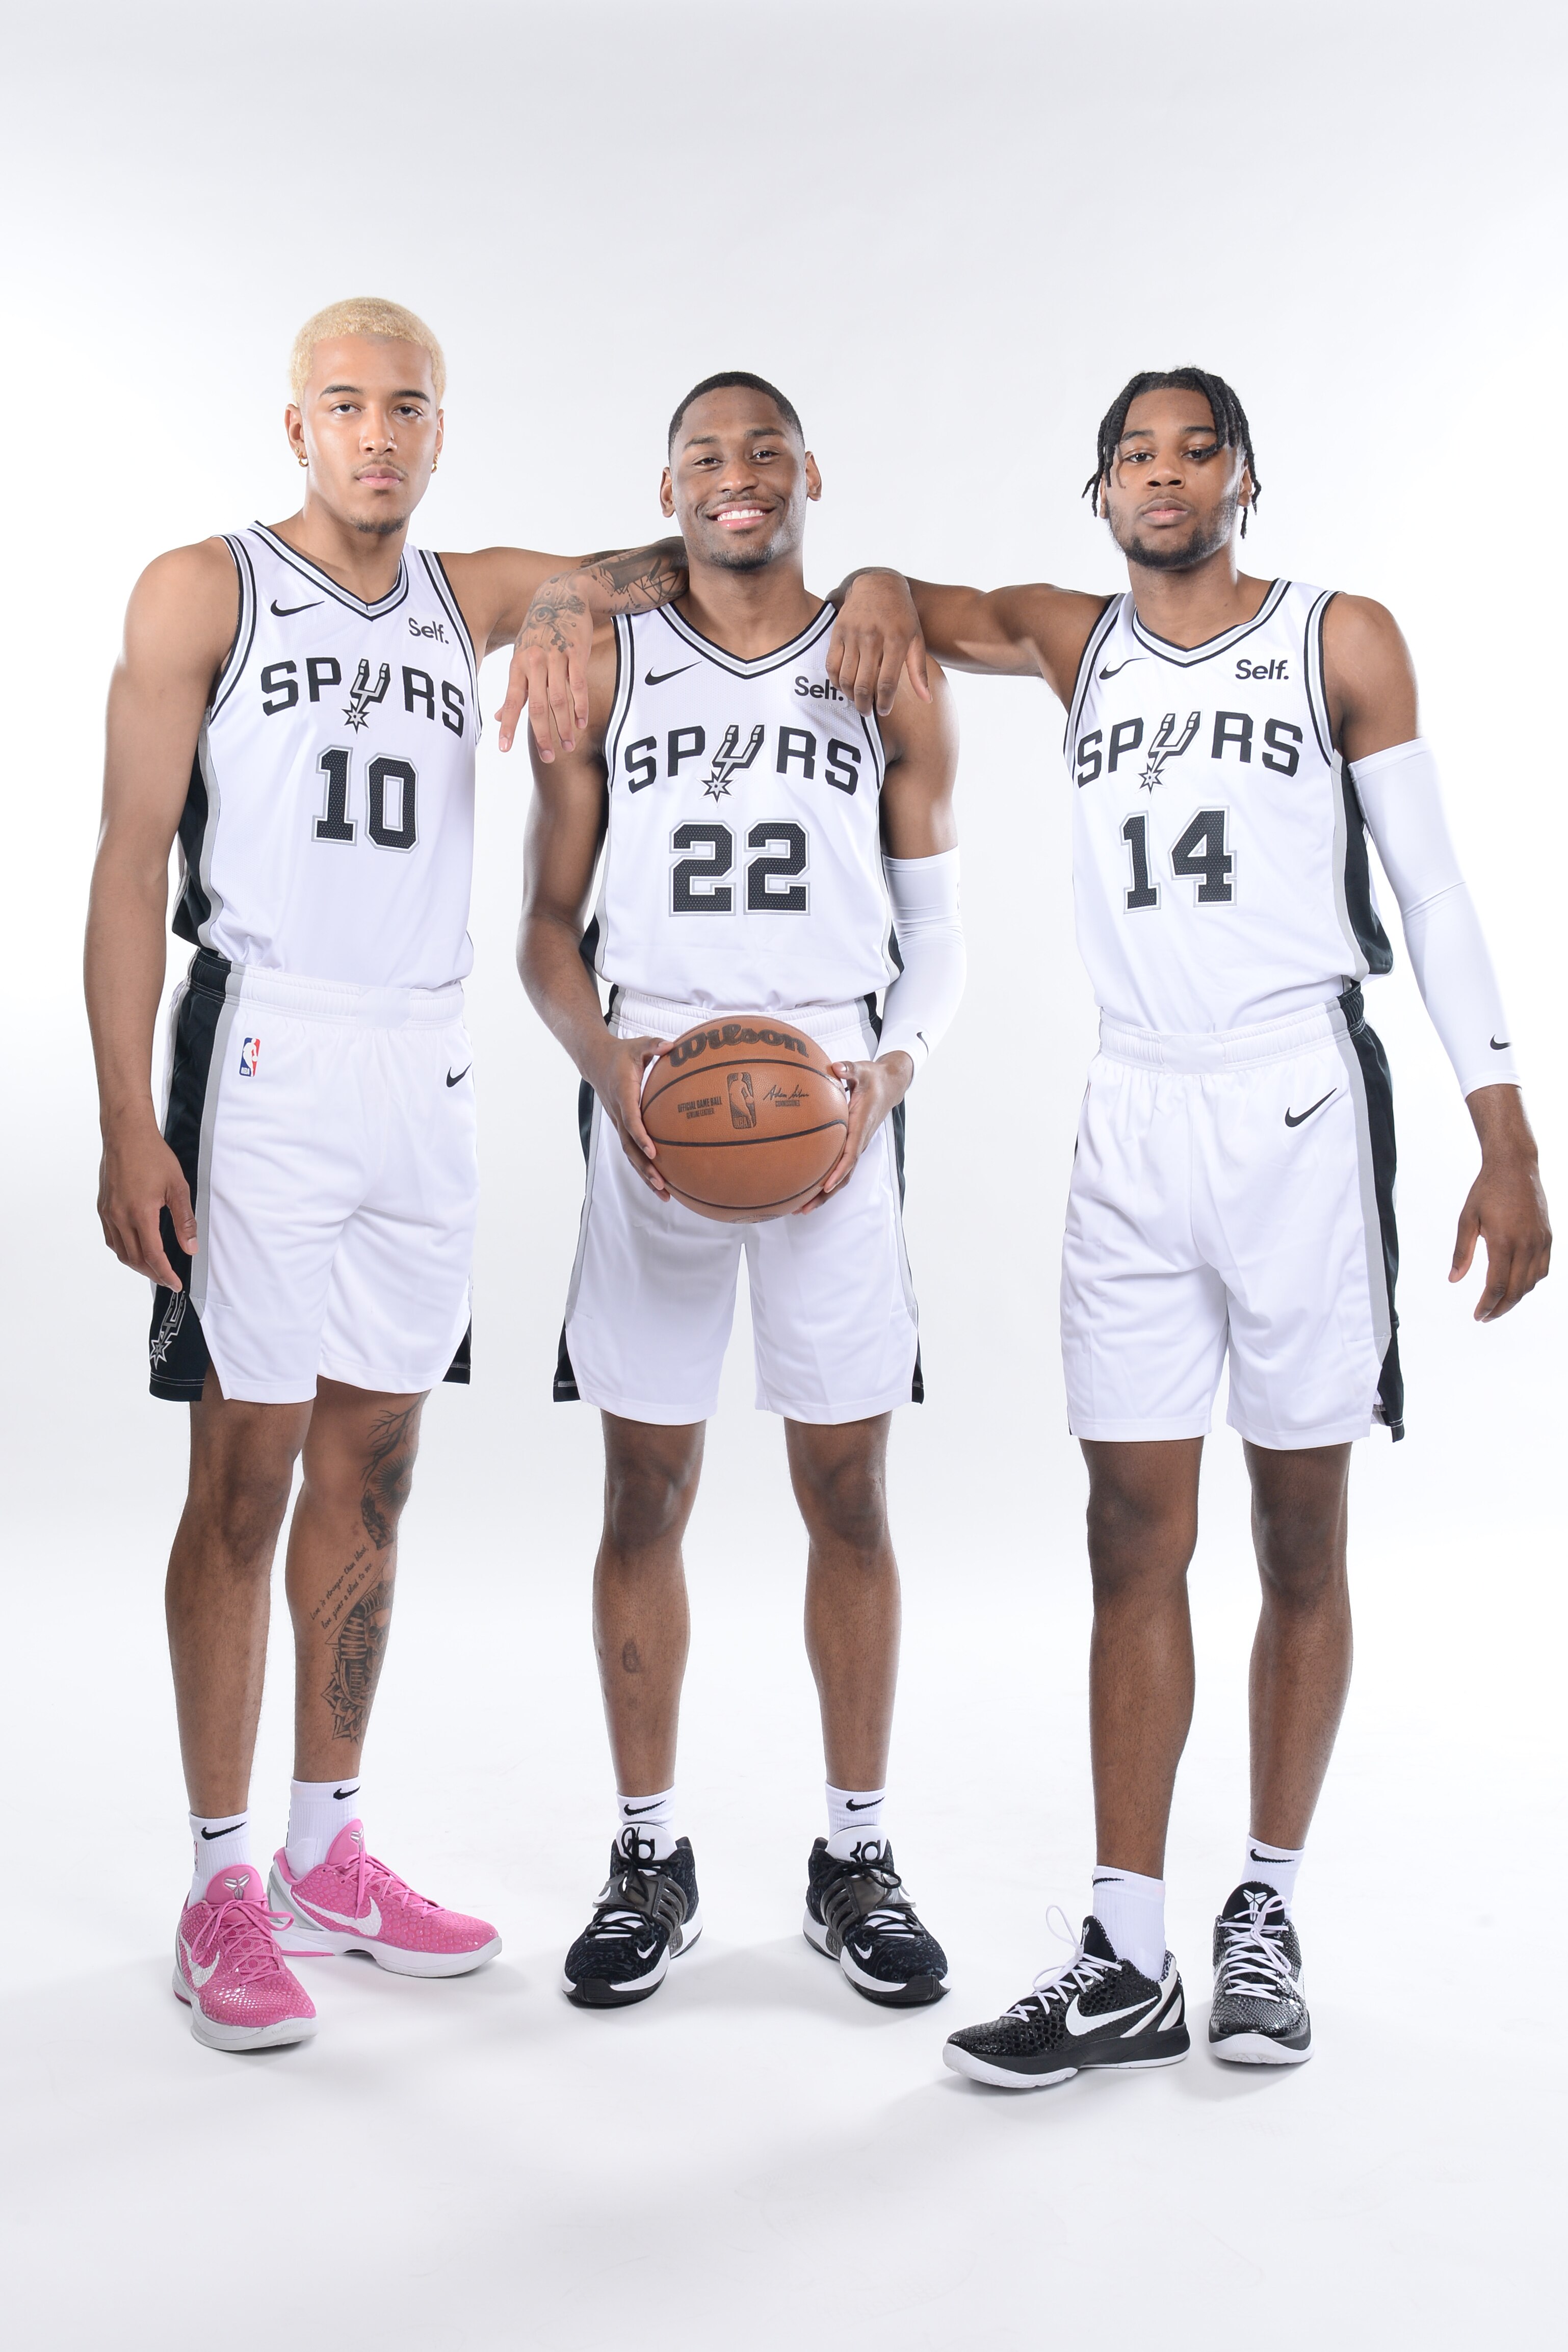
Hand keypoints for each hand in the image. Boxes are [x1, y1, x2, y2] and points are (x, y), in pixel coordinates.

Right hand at [98, 1118, 195, 1287]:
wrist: (126, 1134)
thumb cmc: (152, 1156)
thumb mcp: (178, 1187)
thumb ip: (185, 1220)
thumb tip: (190, 1247)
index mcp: (140, 1213)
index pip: (152, 1256)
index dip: (165, 1274)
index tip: (176, 1283)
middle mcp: (119, 1216)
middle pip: (135, 1259)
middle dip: (153, 1274)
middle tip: (168, 1279)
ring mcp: (108, 1212)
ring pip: (120, 1251)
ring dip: (137, 1265)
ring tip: (154, 1269)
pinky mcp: (103, 1207)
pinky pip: (111, 1238)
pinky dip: (124, 1250)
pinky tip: (135, 1249)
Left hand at [495, 574, 593, 759]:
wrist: (562, 597)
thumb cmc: (538, 633)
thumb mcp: (520, 656)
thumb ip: (514, 689)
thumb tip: (499, 717)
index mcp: (518, 665)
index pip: (512, 700)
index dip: (509, 725)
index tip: (505, 748)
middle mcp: (534, 662)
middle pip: (536, 705)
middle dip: (541, 734)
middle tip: (547, 757)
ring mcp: (556, 657)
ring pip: (559, 699)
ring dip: (563, 726)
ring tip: (566, 746)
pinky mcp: (576, 653)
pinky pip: (578, 686)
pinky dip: (580, 707)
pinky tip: (580, 723)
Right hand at [589, 1033, 671, 1198]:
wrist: (595, 1061)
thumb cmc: (622, 1053)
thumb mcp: (638, 1045)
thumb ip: (654, 1045)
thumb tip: (673, 1046)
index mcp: (623, 1095)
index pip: (631, 1120)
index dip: (641, 1136)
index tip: (654, 1153)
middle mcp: (619, 1113)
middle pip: (630, 1147)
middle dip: (645, 1168)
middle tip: (662, 1184)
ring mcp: (618, 1122)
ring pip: (630, 1154)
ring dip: (645, 1175)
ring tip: (665, 1194)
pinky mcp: (621, 1127)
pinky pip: (632, 1150)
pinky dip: (644, 1167)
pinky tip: (661, 1182)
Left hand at [796, 1051, 912, 1213]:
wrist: (890, 1086)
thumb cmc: (874, 1078)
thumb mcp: (863, 1069)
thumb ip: (849, 1069)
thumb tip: (836, 1067)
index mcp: (861, 1126)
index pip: (851, 1154)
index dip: (839, 1171)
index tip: (826, 1185)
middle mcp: (859, 1141)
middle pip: (843, 1175)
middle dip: (824, 1194)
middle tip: (803, 1208)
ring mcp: (856, 1145)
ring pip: (841, 1176)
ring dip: (822, 1194)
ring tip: (799, 1208)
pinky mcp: (851, 1145)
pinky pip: (838, 1168)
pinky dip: (824, 1181)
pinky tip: (805, 1187)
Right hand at [826, 571, 930, 717]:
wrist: (878, 584)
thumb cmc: (901, 615)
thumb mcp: (916, 638)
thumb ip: (919, 670)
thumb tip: (927, 700)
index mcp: (896, 640)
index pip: (887, 682)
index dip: (884, 702)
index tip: (884, 711)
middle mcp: (873, 637)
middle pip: (864, 684)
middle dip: (864, 705)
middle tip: (867, 712)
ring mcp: (853, 634)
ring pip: (846, 678)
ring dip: (850, 696)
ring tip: (857, 700)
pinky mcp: (838, 632)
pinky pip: (832, 665)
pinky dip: (836, 681)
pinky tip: (844, 686)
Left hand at [1451, 1087, 1550, 1320]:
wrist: (1515, 1166)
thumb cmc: (1487, 1190)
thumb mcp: (1467, 1219)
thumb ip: (1462, 1251)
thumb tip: (1454, 1279)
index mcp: (1504, 1241)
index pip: (1497, 1286)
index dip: (1487, 1305)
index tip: (1478, 1315)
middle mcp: (1526, 1244)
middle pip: (1516, 1290)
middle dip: (1501, 1308)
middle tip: (1486, 1316)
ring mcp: (1540, 1241)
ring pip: (1531, 1283)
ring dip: (1516, 1298)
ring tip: (1499, 1304)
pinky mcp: (1548, 1237)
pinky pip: (1543, 1269)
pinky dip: (1530, 1282)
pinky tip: (1517, 1285)